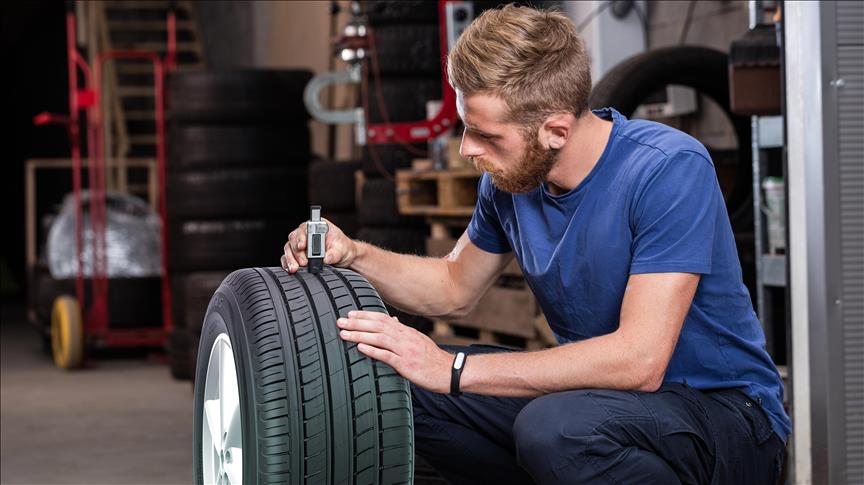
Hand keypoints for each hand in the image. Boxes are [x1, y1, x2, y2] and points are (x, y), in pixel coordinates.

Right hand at [281, 218, 357, 272]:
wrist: (345, 257)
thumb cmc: (343, 248)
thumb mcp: (342, 249)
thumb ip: (335, 253)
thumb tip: (326, 258)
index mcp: (318, 226)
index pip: (305, 228)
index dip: (302, 236)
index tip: (302, 246)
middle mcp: (307, 233)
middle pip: (294, 238)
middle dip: (297, 251)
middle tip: (303, 262)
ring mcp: (301, 243)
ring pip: (289, 248)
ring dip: (291, 258)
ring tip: (295, 268)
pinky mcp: (297, 254)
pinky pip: (287, 257)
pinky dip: (287, 263)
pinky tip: (290, 269)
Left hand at [337, 310, 453, 393]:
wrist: (448, 372)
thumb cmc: (432, 359)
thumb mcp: (418, 341)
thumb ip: (404, 332)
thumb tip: (393, 320)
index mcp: (406, 332)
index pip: (383, 318)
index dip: (365, 315)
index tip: (351, 314)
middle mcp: (405, 338)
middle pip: (378, 326)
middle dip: (357, 323)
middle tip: (340, 321)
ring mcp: (405, 351)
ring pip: (379, 338)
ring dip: (359, 335)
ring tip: (344, 334)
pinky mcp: (406, 365)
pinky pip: (387, 356)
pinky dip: (372, 351)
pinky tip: (360, 348)